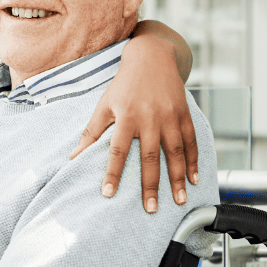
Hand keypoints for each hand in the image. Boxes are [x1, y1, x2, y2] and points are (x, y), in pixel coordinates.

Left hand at [71, 42, 198, 213]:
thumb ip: (91, 132)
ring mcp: (169, 116)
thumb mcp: (104, 104)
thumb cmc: (124, 84)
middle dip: (150, 185)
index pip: (117, 150)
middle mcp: (149, 118)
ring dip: (178, 178)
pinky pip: (191, 141)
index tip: (108, 194)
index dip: (112, 172)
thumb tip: (72, 157)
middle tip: (150, 209)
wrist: (152, 57)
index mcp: (126, 116)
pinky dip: (193, 161)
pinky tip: (194, 179)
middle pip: (150, 157)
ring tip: (179, 200)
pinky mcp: (184, 114)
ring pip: (175, 152)